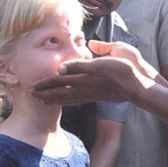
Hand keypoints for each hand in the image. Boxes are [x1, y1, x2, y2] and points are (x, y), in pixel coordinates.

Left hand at [32, 40, 157, 106]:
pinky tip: (65, 102)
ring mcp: (90, 93)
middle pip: (59, 91)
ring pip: (66, 97)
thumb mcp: (101, 63)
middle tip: (30, 95)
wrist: (137, 86)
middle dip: (44, 93)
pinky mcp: (97, 96)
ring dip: (53, 98)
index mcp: (82, 78)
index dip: (44, 83)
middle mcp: (84, 88)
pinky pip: (76, 100)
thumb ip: (79, 65)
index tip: (31, 86)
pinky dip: (67, 101)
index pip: (58, 80)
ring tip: (42, 101)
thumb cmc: (122, 71)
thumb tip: (60, 68)